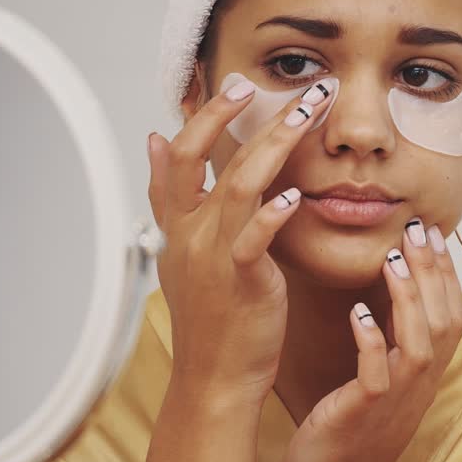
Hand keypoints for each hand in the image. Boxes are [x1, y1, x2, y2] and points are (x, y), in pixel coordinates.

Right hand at [146, 75, 337, 402]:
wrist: (215, 378)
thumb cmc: (213, 319)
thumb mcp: (185, 254)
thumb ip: (175, 201)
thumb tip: (156, 144)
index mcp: (177, 228)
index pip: (177, 158)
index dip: (199, 118)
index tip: (228, 84)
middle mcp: (189, 235)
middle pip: (203, 159)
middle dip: (232, 115)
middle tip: (264, 82)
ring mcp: (211, 257)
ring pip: (236, 186)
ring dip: (272, 144)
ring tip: (306, 111)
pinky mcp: (240, 281)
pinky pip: (252, 241)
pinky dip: (271, 215)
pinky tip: (293, 195)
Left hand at [270, 216, 461, 461]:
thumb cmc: (344, 439)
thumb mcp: (377, 387)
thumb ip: (389, 348)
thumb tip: (387, 303)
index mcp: (424, 377)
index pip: (451, 315)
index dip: (446, 273)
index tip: (432, 234)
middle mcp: (419, 386)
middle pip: (444, 320)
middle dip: (434, 271)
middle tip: (419, 229)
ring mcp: (395, 401)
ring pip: (420, 342)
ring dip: (409, 298)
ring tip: (394, 259)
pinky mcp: (364, 414)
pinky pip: (377, 374)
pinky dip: (371, 341)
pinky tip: (357, 313)